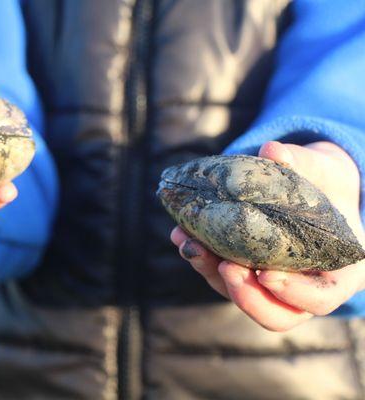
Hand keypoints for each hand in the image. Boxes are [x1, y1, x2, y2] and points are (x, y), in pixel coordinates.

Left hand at [171, 141, 364, 330]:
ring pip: (239, 296)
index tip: (266, 273)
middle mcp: (303, 290)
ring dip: (210, 272)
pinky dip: (200, 256)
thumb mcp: (320, 172)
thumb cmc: (324, 186)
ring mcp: (268, 287)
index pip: (319, 298)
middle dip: (245, 294)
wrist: (310, 190)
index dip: (293, 292)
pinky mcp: (242, 274)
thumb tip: (273, 151)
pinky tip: (182, 233)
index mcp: (336, 274)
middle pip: (275, 314)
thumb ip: (301, 164)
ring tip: (188, 242)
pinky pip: (219, 275)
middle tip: (225, 266)